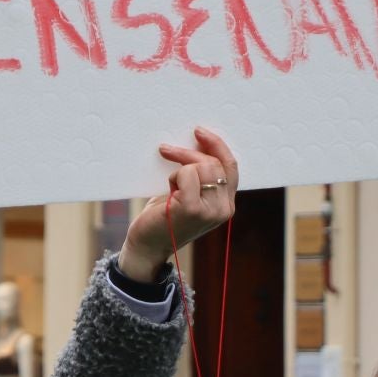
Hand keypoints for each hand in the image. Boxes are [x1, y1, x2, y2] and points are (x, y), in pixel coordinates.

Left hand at [117, 127, 238, 281]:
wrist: (147, 245)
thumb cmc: (164, 216)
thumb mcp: (188, 194)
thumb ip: (200, 177)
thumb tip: (198, 143)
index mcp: (226, 204)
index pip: (230, 167)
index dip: (217, 146)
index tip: (199, 131)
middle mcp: (224, 208)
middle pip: (213, 163)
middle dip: (188, 152)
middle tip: (165, 150)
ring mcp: (210, 210)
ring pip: (201, 166)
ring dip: (179, 168)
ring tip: (170, 185)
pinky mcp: (193, 208)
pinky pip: (186, 174)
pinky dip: (174, 176)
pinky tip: (169, 192)